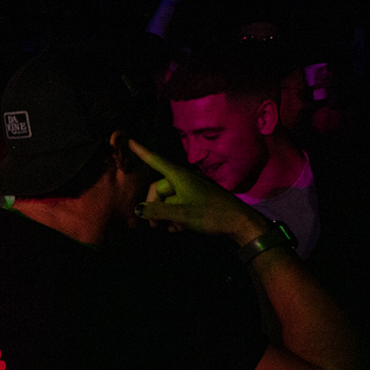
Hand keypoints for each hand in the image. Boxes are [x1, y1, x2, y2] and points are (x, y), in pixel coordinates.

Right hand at [128, 138, 266, 243]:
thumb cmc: (211, 214)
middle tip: (155, 225)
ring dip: (166, 214)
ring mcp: (193, 189)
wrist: (240, 222)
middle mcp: (185, 179)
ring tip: (171, 229)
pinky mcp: (199, 198)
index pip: (156, 161)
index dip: (141, 151)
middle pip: (159, 188)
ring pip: (169, 199)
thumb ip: (157, 211)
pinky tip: (179, 228)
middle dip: (154, 206)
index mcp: (180, 177)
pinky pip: (179, 203)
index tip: (128, 140)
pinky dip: (175, 215)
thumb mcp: (181, 214)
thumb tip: (138, 209)